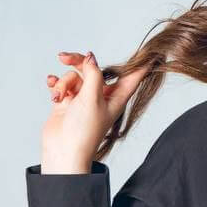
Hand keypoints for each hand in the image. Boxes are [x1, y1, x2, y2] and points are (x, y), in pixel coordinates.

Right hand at [40, 50, 149, 171]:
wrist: (63, 151)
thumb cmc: (84, 131)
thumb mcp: (92, 98)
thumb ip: (93, 74)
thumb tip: (91, 58)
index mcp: (116, 97)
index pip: (132, 77)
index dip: (141, 65)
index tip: (153, 54)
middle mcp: (100, 96)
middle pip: (93, 69)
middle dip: (78, 62)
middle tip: (64, 57)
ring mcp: (83, 99)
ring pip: (74, 77)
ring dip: (63, 83)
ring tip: (59, 97)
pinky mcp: (68, 103)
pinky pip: (62, 85)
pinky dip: (56, 86)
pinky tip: (53, 91)